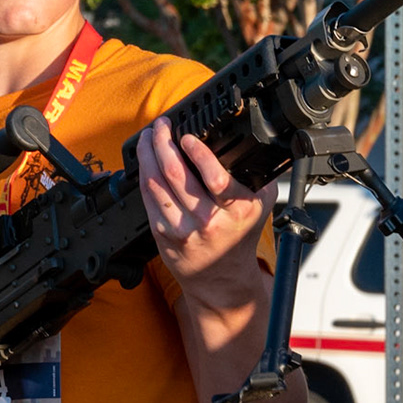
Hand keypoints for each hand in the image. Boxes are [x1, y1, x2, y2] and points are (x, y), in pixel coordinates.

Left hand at [136, 116, 274, 309]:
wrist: (220, 277)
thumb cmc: (238, 236)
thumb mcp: (259, 206)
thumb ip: (256, 176)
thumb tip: (248, 142)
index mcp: (236, 209)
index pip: (216, 178)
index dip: (198, 153)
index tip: (187, 137)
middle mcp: (208, 219)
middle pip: (176, 174)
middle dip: (163, 143)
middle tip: (161, 125)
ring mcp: (182, 227)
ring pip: (156, 183)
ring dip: (148, 154)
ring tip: (149, 137)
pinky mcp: (162, 232)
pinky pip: (148, 196)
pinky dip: (144, 173)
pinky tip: (145, 160)